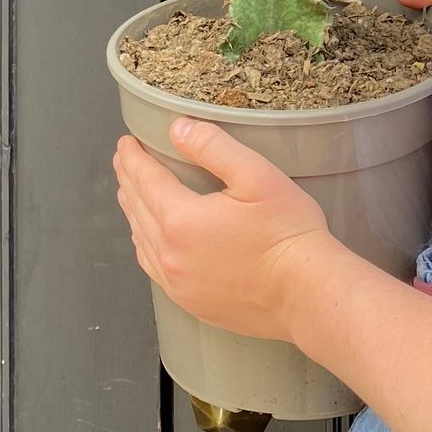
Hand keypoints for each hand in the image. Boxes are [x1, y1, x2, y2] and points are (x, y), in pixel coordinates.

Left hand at [113, 118, 330, 342]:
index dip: (132, 158)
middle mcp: (170, 255)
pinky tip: (149, 237)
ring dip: (133, 211)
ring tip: (131, 191)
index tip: (125, 142)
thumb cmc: (285, 231)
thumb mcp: (255, 174)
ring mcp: (178, 284)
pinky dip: (144, 243)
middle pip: (137, 209)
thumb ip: (213, 147)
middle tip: (125, 160)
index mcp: (180, 220)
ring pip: (141, 239)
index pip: (145, 180)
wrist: (305, 293)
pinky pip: (153, 267)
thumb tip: (177, 128)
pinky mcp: (191, 303)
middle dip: (128, 179)